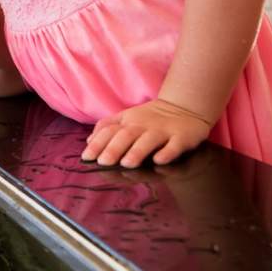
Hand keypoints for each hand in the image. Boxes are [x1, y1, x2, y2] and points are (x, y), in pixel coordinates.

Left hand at [81, 98, 211, 168]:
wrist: (185, 107)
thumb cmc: (150, 117)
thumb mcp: (127, 118)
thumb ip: (108, 127)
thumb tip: (89, 141)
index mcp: (128, 121)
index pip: (109, 130)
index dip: (97, 143)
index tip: (86, 157)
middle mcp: (144, 125)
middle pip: (126, 135)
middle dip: (114, 148)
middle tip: (103, 162)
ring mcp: (163, 131)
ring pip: (149, 140)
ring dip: (137, 151)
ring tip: (127, 164)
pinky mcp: (182, 137)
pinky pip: (175, 146)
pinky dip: (168, 153)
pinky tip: (160, 161)